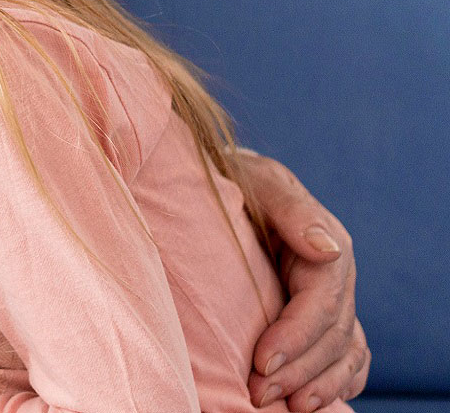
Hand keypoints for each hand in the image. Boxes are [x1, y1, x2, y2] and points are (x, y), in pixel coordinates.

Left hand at [236, 149, 369, 408]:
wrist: (221, 180)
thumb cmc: (235, 177)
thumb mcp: (260, 179)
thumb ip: (293, 209)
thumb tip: (328, 248)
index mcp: (324, 246)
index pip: (321, 304)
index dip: (296, 337)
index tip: (260, 361)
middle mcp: (334, 278)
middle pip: (332, 337)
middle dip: (298, 371)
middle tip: (258, 395)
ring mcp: (330, 300)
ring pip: (343, 354)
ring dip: (317, 385)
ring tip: (285, 407)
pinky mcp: (318, 316)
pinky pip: (346, 358)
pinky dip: (336, 383)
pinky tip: (310, 400)